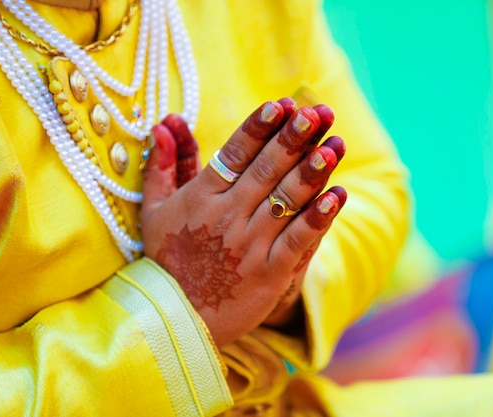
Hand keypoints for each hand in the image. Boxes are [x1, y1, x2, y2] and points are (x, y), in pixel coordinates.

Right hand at [141, 99, 346, 346]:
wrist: (177, 319)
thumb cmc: (168, 261)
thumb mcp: (154, 211)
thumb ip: (163, 165)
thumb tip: (165, 124)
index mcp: (201, 197)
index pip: (235, 153)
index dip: (259, 127)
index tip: (281, 105)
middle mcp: (227, 216)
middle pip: (266, 170)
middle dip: (294, 138)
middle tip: (318, 112)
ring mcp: (250, 245)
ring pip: (286, 200)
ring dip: (313, 171)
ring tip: (335, 144)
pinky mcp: (270, 273)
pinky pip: (298, 240)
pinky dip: (319, 217)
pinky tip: (338, 195)